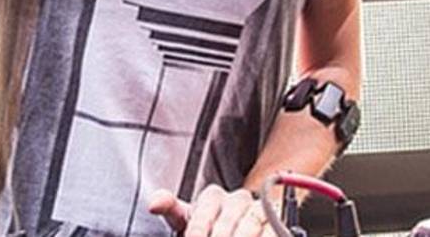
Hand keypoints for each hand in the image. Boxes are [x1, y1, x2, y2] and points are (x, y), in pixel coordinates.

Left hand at [149, 185, 276, 236]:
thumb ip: (170, 207)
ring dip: (241, 236)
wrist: (238, 225)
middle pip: (227, 222)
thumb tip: (153, 203)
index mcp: (212, 197)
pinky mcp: (276, 220)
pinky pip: (270, 230)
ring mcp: (258, 209)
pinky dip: (263, 236)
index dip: (197, 231)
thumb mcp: (186, 219)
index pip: (202, 213)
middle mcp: (236, 199)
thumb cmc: (207, 226)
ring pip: (250, 225)